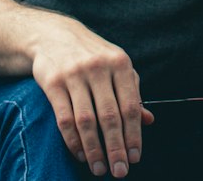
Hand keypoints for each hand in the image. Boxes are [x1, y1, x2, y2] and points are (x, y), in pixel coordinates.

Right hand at [30, 13, 154, 175]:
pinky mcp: (53, 83)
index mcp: (119, 63)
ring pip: (86, 121)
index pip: (130, 105)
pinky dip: (73, 141)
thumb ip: (132, 91)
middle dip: (116, 148)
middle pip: (110, 116)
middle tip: (120, 171)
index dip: (134, 135)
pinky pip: (64, 119)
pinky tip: (81, 154)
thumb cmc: (93, 55)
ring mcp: (74, 74)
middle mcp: (98, 67)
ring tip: (99, 168)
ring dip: (94, 150)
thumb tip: (149, 120)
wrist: (54, 35)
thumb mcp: (116, 65)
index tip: (135, 158)